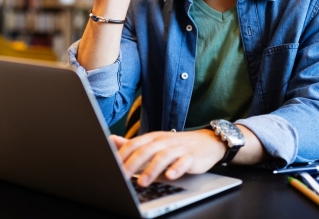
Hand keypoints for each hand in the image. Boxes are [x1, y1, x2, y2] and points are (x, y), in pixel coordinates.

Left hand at [110, 130, 226, 186]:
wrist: (207, 141)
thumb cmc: (177, 145)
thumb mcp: (155, 142)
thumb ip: (134, 144)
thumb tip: (111, 140)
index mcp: (153, 137)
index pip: (134, 143)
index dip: (122, 155)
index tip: (111, 167)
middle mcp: (164, 140)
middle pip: (146, 150)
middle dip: (132, 164)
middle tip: (121, 177)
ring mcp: (178, 148)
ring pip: (163, 156)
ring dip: (151, 169)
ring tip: (142, 182)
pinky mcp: (192, 156)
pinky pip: (184, 162)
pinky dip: (176, 169)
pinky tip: (170, 176)